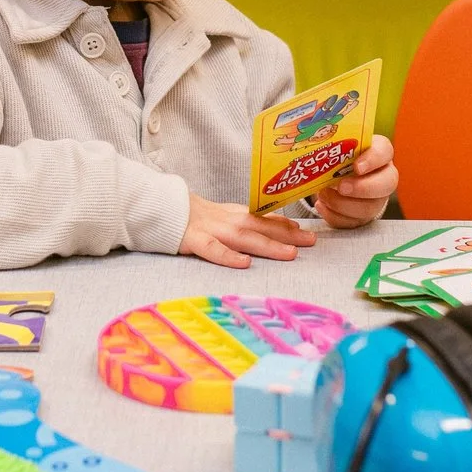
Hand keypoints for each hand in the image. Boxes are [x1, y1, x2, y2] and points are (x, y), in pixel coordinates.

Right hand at [180, 194, 316, 268]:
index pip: (263, 218)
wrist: (161, 208)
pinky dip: (229, 256)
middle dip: (286, 234)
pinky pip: (213, 250)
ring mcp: (210, 230)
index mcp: (234, 215)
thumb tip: (282, 225)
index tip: (306, 231)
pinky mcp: (193, 240)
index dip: (285, 224)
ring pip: (243, 237)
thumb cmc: (195, 217)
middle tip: (310, 242)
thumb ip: (249, 220)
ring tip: (290, 253)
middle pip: (260, 226)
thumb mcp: (224, 215)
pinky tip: (245, 263)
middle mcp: (226, 221)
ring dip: (268, 244)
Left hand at [313, 135, 397, 229]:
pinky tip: (321, 206)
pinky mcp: (362, 218)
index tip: (356, 167)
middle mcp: (383, 177)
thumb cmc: (340, 157)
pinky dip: (334, 216)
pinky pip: (352, 222)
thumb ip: (335, 146)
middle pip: (387, 184)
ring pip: (369, 208)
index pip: (385, 151)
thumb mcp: (339, 148)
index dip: (373, 160)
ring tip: (323, 195)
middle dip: (362, 188)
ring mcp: (375, 200)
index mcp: (379, 153)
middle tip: (341, 187)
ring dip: (343, 204)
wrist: (334, 176)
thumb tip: (317, 148)